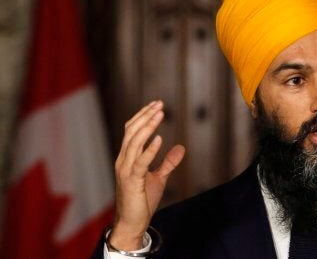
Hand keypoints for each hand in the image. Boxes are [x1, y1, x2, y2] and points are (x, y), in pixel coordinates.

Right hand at [109, 101, 185, 249]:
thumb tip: (181, 147)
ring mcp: (125, 170)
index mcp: (127, 158)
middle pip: (132, 132)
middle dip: (146, 116)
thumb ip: (168, 162)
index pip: (132, 131)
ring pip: (134, 142)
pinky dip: (150, 149)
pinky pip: (140, 162)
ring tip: (159, 114)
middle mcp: (123, 160)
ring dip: (148, 127)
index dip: (143, 116)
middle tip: (160, 103)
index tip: (157, 104)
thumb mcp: (159, 178)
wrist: (132, 223)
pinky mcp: (131, 181)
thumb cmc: (142, 201)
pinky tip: (159, 138)